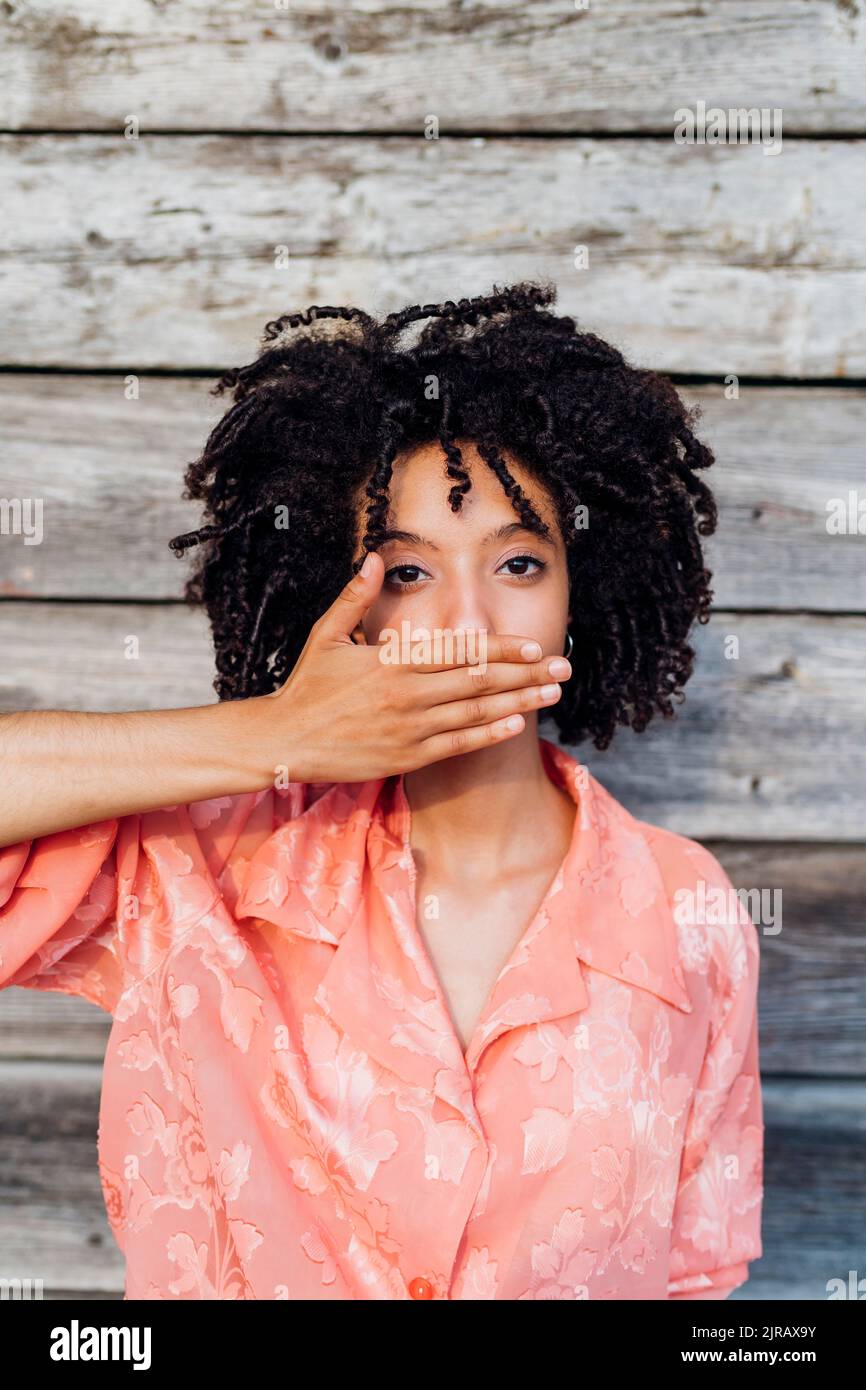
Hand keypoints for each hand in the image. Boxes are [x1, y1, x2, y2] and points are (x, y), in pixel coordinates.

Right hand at [247, 550, 571, 784]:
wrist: (283, 741)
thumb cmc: (306, 686)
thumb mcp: (325, 634)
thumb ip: (355, 597)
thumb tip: (375, 558)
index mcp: (392, 662)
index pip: (458, 651)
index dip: (500, 648)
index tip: (532, 645)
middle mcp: (407, 695)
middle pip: (478, 681)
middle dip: (526, 674)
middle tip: (563, 667)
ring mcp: (409, 729)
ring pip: (476, 713)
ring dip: (519, 702)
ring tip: (553, 693)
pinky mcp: (407, 757)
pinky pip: (458, 745)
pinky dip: (489, 734)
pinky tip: (517, 723)